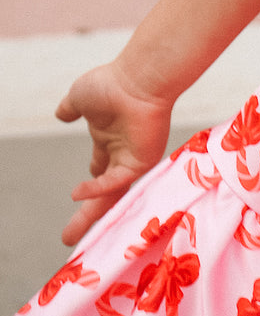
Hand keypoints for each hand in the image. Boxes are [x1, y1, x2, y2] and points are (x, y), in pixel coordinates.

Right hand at [55, 61, 174, 246]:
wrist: (137, 78)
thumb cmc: (112, 84)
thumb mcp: (81, 97)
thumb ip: (71, 109)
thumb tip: (60, 114)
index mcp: (110, 140)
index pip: (98, 171)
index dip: (89, 188)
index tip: (76, 199)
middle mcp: (122, 153)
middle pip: (103, 193)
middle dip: (86, 214)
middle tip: (70, 237)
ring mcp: (133, 159)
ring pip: (110, 196)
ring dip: (90, 215)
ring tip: (70, 236)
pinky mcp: (142, 161)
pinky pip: (117, 181)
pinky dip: (97, 188)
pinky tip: (79, 192)